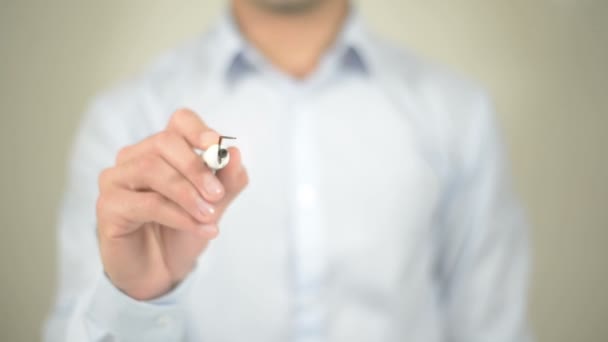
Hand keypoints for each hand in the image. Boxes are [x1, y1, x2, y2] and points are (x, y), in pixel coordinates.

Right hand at [96, 109, 247, 299]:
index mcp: (163, 149)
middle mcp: (135, 157)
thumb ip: (227, 182)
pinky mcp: (108, 206)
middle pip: (164, 142)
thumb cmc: (183, 231)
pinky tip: (199, 228)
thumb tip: (236, 154)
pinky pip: (146, 203)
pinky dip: (178, 215)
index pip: (179, 121)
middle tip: (217, 195)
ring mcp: (116, 179)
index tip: (217, 146)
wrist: (160, 271)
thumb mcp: (214, 206)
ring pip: (152, 170)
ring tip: (210, 216)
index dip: (198, 130)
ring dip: (187, 194)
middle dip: (195, 168)